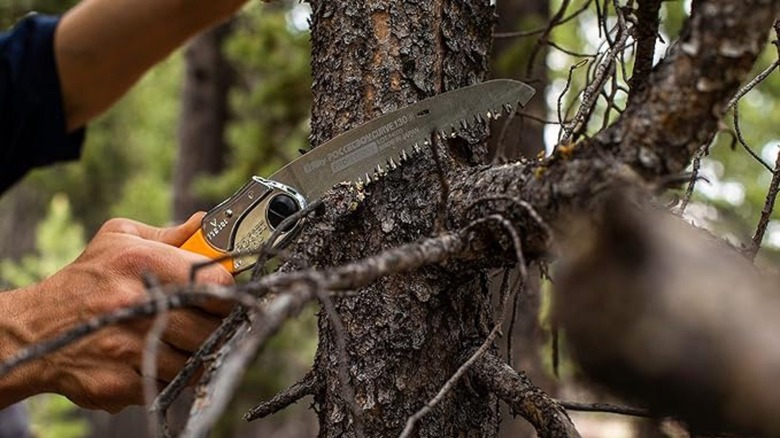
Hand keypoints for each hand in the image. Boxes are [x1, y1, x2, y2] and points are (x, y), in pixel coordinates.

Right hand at [3, 214, 233, 412]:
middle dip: (217, 326)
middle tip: (210, 321)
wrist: (36, 329)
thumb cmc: (87, 279)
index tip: (223, 294)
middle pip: (210, 326)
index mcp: (140, 262)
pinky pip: (169, 384)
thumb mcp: (119, 239)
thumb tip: (205, 223)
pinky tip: (160, 359)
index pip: (214, 282)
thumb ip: (168, 234)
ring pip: (195, 359)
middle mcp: (134, 305)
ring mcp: (125, 347)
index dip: (227, 291)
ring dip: (198, 353)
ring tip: (185, 341)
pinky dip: (172, 375)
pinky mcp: (117, 382)